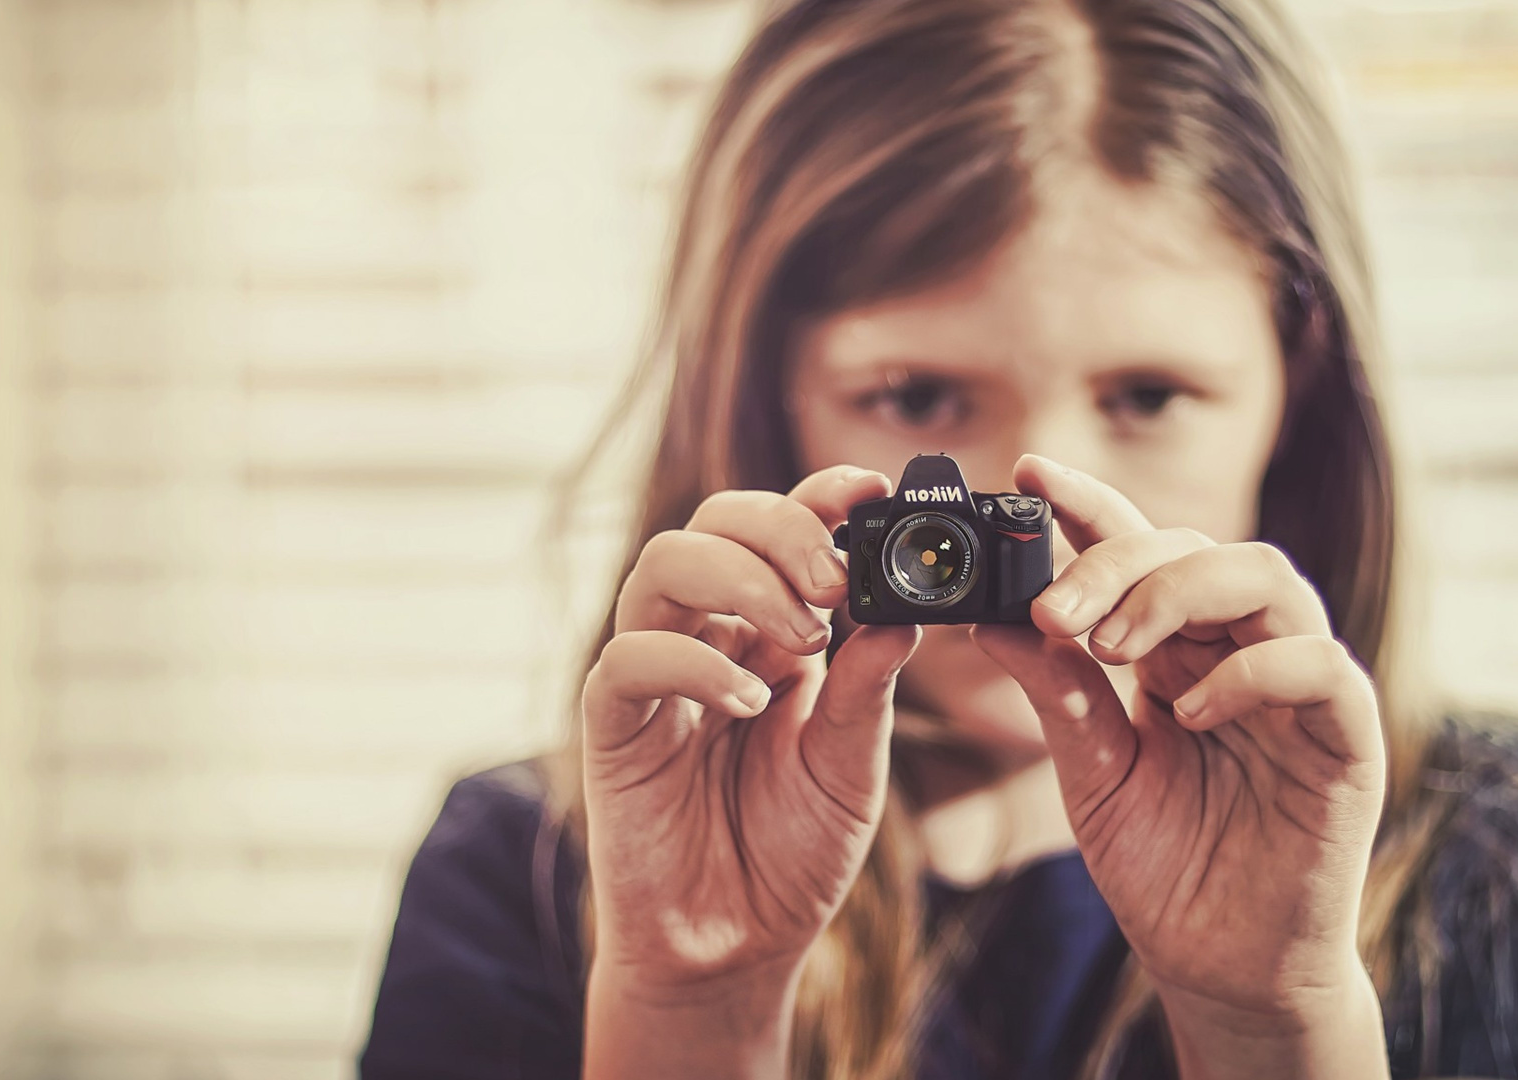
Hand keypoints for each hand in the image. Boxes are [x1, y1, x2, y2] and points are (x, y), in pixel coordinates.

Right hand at [579, 465, 919, 1003]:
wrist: (735, 948)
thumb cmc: (792, 852)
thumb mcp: (853, 765)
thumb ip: (869, 687)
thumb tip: (904, 609)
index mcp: (772, 632)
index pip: (784, 531)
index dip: (821, 496)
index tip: (872, 491)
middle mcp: (709, 635)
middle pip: (716, 521)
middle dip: (781, 529)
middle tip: (836, 581)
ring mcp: (656, 674)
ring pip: (664, 564)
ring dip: (740, 580)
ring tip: (804, 637)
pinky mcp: (612, 723)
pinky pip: (629, 658)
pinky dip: (693, 663)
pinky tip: (750, 703)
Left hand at [972, 455, 1386, 1043]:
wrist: (1223, 969)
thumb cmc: (1165, 866)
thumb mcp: (1090, 769)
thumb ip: (1055, 690)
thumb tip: (987, 614)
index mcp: (1180, 650)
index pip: (1140, 550)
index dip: (1090, 504)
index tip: (1026, 474)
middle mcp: (1242, 651)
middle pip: (1198, 548)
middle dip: (1118, 562)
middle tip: (1053, 610)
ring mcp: (1300, 688)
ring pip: (1268, 577)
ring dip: (1180, 595)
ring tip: (1114, 648)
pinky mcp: (1348, 738)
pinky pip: (1319, 665)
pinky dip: (1253, 671)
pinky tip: (1191, 711)